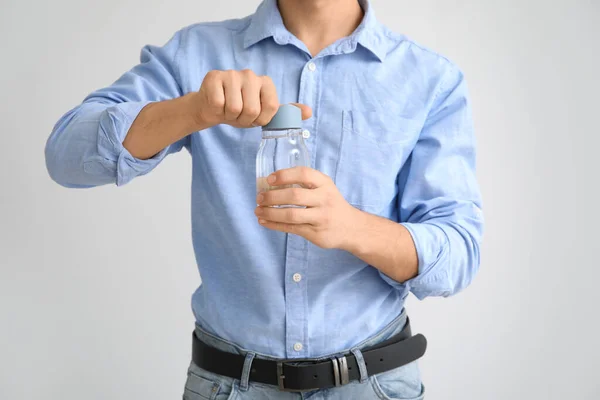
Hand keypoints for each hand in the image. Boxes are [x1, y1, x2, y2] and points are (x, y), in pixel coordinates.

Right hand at [192, 69, 311, 128]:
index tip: (255, 116)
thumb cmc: (240, 110)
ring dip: (230, 116)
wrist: (213, 107)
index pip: (271, 107)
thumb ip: (285, 112)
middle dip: (244, 120)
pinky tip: (217, 105)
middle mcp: (250, 74)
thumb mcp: (265, 113)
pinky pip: (219, 104)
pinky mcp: (214, 77)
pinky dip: (217, 111)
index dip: (261, 119)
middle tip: (238, 115)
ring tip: (228, 109)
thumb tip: (309, 112)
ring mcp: (231, 74)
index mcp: (265, 82)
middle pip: (252, 109)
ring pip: (235, 108)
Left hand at [254, 167, 361, 249]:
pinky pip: (291, 228)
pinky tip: (264, 222)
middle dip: (272, 197)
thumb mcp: (325, 188)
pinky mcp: (316, 233)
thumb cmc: (331, 204)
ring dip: (270, 213)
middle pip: (294, 196)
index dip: (284, 175)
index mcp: (325, 184)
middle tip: (259, 198)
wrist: (351, 228)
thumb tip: (271, 184)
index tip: (269, 179)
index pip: (304, 174)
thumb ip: (305, 184)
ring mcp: (321, 218)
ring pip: (291, 215)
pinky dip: (274, 225)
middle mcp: (324, 199)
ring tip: (258, 211)